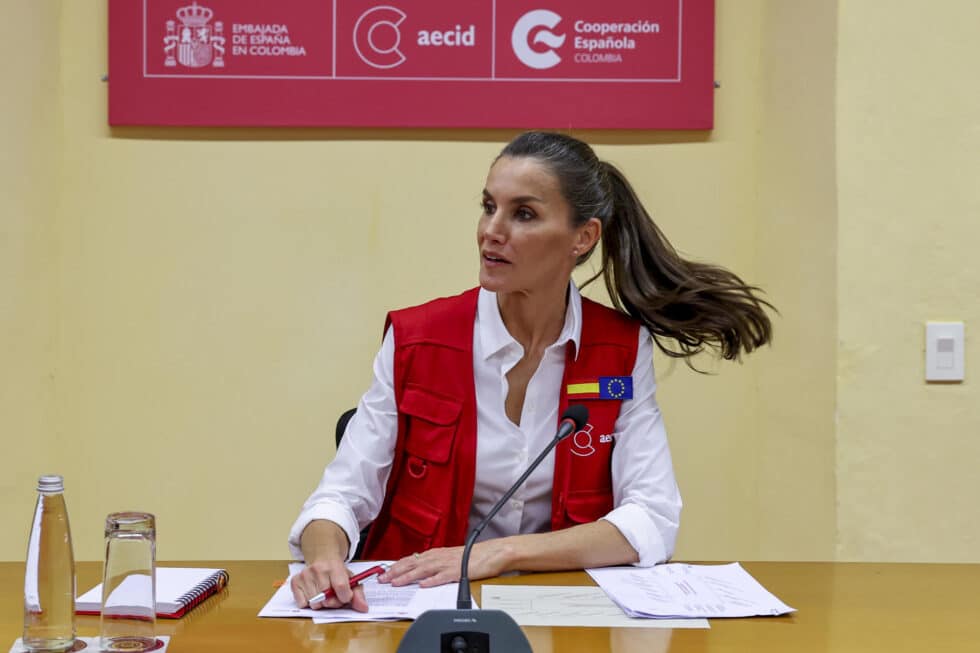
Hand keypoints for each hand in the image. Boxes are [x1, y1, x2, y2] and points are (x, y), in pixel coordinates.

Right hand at [290, 559, 367, 611]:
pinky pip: (302, 603)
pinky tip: (313, 593)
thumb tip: (363, 608)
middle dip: (333, 602)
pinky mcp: (295, 581)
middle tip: (335, 595)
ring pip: (314, 604)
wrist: (322, 554)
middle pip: (327, 599)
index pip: (340, 587)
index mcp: (334, 566)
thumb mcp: (350, 577)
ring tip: (324, 594)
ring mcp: (305, 575)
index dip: (345, 597)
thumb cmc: (336, 569)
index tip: (346, 596)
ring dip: (321, 604)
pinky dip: (308, 603)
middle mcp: (318, 569)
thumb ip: (358, 593)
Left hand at [379, 541, 512, 587]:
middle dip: (397, 571)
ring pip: (424, 570)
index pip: (412, 559)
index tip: (384, 573)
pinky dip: (432, 581)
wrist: (491, 552)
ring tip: (396, 582)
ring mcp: (448, 564)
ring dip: (408, 576)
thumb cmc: (471, 555)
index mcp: (436, 553)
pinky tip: (423, 585)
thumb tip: (419, 571)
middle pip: (413, 564)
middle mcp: (439, 557)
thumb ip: (434, 563)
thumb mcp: (449, 557)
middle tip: (382, 579)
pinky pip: (443, 577)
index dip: (397, 566)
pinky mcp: (458, 571)